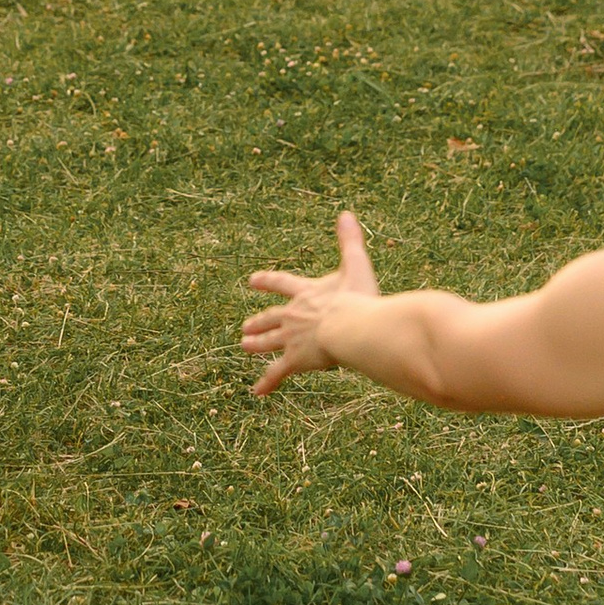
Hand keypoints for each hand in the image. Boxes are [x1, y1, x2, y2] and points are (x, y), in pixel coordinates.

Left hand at [242, 209, 380, 396]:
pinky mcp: (295, 359)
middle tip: (245, 326)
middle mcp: (294, 314)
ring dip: (257, 344)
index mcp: (306, 293)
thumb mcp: (355, 266)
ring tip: (245, 346)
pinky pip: (277, 372)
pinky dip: (267, 382)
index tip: (252, 281)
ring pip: (269, 342)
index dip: (267, 282)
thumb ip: (349, 241)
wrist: (352, 327)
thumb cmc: (359, 299)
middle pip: (271, 317)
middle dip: (259, 321)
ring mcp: (292, 338)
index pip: (282, 284)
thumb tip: (346, 213)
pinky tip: (257, 391)